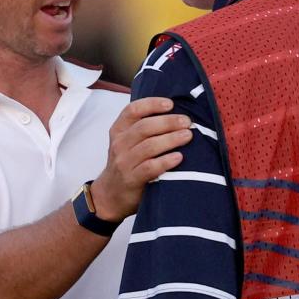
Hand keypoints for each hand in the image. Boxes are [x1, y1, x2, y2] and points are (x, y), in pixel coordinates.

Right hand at [90, 97, 190, 221]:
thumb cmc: (127, 163)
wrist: (110, 194)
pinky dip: (166, 161)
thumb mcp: (127, 142)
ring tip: (188, 135)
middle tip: (187, 121)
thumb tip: (176, 112)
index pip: (133, 110)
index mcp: (119, 130)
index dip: (152, 104)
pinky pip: (150, 167)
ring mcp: (124, 162)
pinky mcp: (131, 179)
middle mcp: (119, 144)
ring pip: (149, 146)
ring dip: (171, 139)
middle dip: (168, 122)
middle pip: (144, 127)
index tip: (170, 104)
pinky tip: (179, 157)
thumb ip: (143, 128)